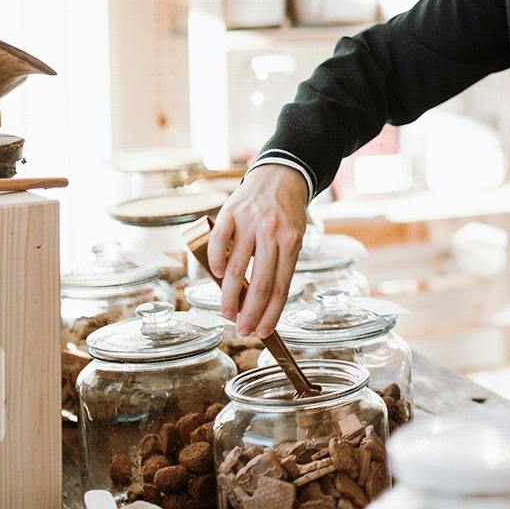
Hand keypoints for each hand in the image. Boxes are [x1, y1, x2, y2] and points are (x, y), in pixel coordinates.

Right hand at [207, 164, 309, 338]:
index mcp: (292, 242)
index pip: (280, 287)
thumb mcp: (293, 237)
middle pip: (259, 283)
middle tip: (242, 330)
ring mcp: (249, 223)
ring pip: (235, 269)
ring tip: (228, 312)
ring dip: (229, 296)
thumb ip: (278, 263)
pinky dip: (216, 262)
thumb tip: (257, 300)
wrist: (280, 176)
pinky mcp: (230, 213)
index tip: (262, 332)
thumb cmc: (286, 214)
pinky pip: (219, 243)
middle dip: (249, 313)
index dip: (271, 313)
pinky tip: (216, 275)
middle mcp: (271, 233)